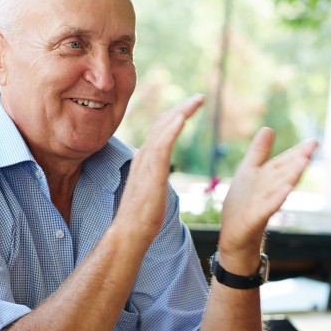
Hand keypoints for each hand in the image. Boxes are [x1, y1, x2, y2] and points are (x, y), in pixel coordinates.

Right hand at [113, 95, 204, 244]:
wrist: (130, 233)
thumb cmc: (142, 217)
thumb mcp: (152, 189)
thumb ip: (155, 176)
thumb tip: (160, 175)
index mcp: (145, 159)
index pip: (161, 130)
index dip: (176, 116)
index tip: (191, 107)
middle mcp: (144, 156)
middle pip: (163, 123)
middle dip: (182, 108)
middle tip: (200, 97)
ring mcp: (146, 163)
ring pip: (163, 129)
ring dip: (181, 111)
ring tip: (197, 100)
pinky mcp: (151, 172)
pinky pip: (162, 145)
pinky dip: (172, 128)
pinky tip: (183, 117)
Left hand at [217, 129, 317, 267]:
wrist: (234, 236)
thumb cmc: (243, 205)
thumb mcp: (249, 172)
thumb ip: (259, 152)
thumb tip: (268, 128)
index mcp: (268, 179)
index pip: (284, 163)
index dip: (297, 152)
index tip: (313, 142)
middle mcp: (269, 191)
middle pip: (285, 173)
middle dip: (298, 160)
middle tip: (313, 146)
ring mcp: (263, 205)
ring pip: (279, 188)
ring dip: (291, 175)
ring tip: (303, 162)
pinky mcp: (255, 218)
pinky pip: (267, 207)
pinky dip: (276, 199)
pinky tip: (286, 190)